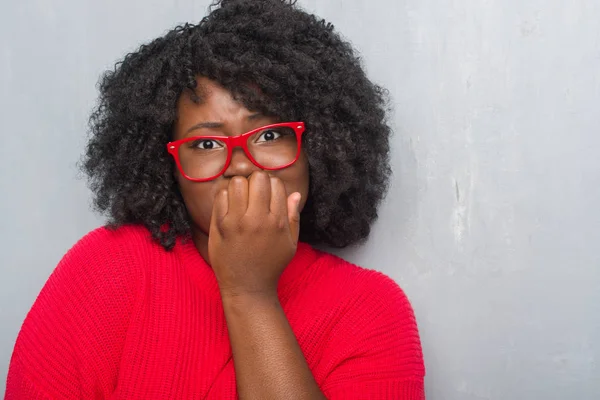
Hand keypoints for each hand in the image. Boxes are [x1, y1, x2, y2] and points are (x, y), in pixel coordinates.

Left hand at [208, 171, 301, 297]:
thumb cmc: (271, 266)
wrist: (247, 288)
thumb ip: (293, 217)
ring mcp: (236, 222)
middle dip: (257, 181)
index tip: (268, 195)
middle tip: (254, 194)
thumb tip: (294, 193)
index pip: (276, 183)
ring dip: (240, 187)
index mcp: (277, 221)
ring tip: (241, 199)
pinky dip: (225, 198)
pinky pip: (220, 196)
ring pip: (237, 182)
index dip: (272, 185)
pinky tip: (230, 209)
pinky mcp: (219, 226)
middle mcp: (257, 219)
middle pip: (257, 177)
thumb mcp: (290, 244)